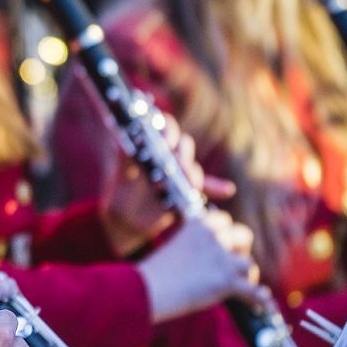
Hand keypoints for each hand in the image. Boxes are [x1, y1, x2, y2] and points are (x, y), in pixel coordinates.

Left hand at [99, 109, 234, 256]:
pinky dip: (217, 187)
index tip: (166, 144)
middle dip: (183, 155)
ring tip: (191, 185)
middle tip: (179, 166)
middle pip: (183, 144)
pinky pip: (207, 186)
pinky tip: (227, 190)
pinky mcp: (189, 189)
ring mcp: (180, 171)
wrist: (128, 220)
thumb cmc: (122, 192)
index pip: (165, 126)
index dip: (168, 130)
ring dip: (194, 173)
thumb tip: (118, 141)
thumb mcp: (121, 175)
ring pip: (193, 166)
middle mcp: (169, 153)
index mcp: (151, 143)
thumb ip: (123, 157)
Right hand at [137, 209, 269, 322]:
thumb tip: (208, 258)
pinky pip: (253, 291)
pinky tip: (263, 303)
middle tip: (233, 262)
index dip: (226, 232)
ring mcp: (222, 258)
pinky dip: (260, 299)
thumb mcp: (174, 246)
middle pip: (243, 235)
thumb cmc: (155, 273)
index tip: (224, 242)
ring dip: (246, 274)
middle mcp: (214, 236)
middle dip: (241, 248)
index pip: (224, 220)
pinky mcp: (226, 281)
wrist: (148, 290)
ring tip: (243, 284)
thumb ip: (194, 245)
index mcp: (199, 224)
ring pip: (248, 264)